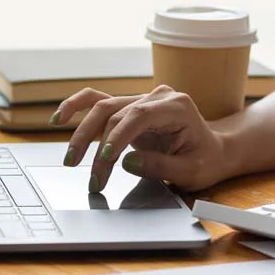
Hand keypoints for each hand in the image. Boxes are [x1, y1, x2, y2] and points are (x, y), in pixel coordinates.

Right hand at [53, 85, 229, 192]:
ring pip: (103, 109)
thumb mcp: (191, 171)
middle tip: (91, 178)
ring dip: (83, 135)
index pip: (140, 116)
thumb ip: (161, 166)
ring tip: (71, 160)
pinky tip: (60, 119)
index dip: (119, 135)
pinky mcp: (130, 108)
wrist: (214, 151)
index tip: (106, 158)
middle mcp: (157, 97)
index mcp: (177, 106)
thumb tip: (127, 161)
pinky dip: (77, 107)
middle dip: (99, 148)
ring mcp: (142, 99)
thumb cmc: (207, 161)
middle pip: (116, 114)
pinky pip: (99, 101)